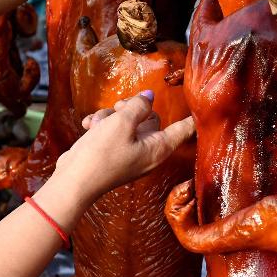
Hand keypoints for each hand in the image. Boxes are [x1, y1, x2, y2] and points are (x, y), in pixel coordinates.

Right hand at [53, 92, 195, 202]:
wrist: (74, 180)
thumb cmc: (102, 154)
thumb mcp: (122, 122)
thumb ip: (138, 106)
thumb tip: (149, 96)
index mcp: (158, 148)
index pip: (183, 130)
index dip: (191, 117)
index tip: (201, 108)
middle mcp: (147, 152)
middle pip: (150, 120)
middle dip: (131, 108)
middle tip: (119, 106)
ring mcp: (129, 154)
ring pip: (127, 123)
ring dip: (110, 117)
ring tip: (96, 123)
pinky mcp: (112, 155)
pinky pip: (112, 133)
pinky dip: (101, 127)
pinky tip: (88, 126)